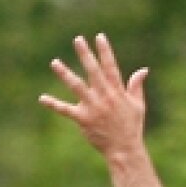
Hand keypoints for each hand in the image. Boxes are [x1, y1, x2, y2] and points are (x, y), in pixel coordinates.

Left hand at [40, 31, 148, 157]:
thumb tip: (143, 70)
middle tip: (78, 40)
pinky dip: (54, 104)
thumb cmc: (132, 127)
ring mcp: (92, 107)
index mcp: (117, 91)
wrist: (124, 149)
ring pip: (76, 86)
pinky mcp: (83, 119)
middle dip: (85, 55)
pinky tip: (42, 98)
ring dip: (65, 74)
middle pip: (93, 71)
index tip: (99, 37)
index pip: (110, 67)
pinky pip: (66, 110)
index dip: (105, 51)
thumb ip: (136, 86)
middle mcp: (104, 96)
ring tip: (54, 62)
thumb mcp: (138, 105)